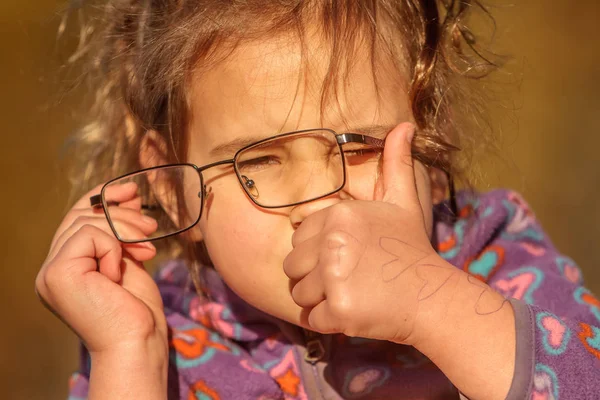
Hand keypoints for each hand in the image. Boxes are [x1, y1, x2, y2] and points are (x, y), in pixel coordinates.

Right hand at [35, 182, 167, 356]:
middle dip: (120, 213)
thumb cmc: (136, 308)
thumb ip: (121, 231)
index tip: (131, 191)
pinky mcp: (57, 273)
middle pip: (80, 216)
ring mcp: (50, 272)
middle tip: (151, 225)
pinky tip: (122, 270)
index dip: (101, 198)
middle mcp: (51, 268)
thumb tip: (128, 195)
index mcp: (66, 266)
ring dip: (125, 230)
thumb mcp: (129, 258)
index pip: (76, 218)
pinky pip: (90, 236)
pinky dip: (114, 247)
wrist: (138, 340)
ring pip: (86, 222)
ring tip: (148, 247)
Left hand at [283, 122, 461, 343]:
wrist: (433, 296)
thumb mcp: (404, 202)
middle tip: (349, 278)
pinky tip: (356, 311)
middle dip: (314, 277)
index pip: (299, 238)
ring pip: (299, 294)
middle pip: (293, 266)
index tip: (347, 257)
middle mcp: (333, 242)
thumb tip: (404, 125)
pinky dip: (330, 321)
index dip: (318, 252)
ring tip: (353, 293)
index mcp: (340, 214)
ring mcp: (335, 277)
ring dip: (320, 300)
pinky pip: (312, 319)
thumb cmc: (412, 249)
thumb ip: (396, 164)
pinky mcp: (340, 309)